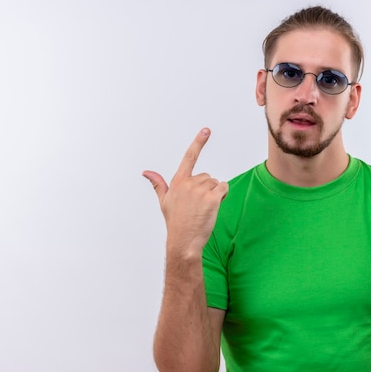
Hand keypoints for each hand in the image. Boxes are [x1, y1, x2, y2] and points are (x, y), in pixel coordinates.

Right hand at [143, 128, 228, 255]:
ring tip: (203, 209)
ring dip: (214, 194)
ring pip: (216, 183)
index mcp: (177, 182)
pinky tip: (213, 208)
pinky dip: (222, 196)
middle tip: (198, 206)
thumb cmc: (176, 222)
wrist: (184, 241)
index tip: (206, 130)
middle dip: (206, 189)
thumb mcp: (164, 202)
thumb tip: (146, 172)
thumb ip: (158, 184)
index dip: (198, 142)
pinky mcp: (212, 199)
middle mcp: (188, 183)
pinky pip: (224, 189)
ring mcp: (200, 190)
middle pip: (207, 176)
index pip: (189, 157)